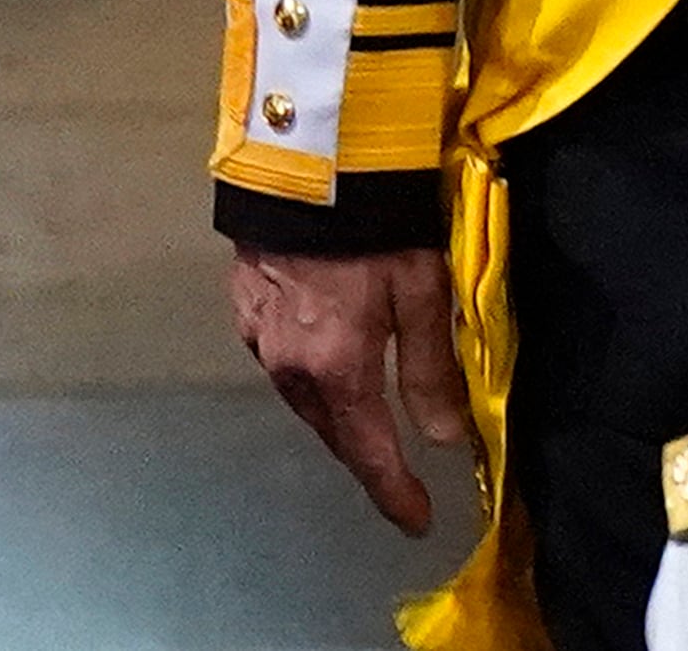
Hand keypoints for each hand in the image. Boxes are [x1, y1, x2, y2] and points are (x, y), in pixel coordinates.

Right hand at [231, 244, 467, 535]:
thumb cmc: (376, 225)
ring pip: (304, 401)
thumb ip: (430, 367)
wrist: (304, 164)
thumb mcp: (421, 291)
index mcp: (336, 369)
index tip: (416, 522)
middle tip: (396, 478)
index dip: (393, 491)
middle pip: (332, 431)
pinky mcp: (245, 311)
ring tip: (368, 427)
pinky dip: (312, 380)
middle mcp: (289, 367)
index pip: (368, 451)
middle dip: (365, 458)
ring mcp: (259, 340)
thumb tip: (443, 438)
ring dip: (338, 419)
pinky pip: (283, 366)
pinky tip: (328, 368)